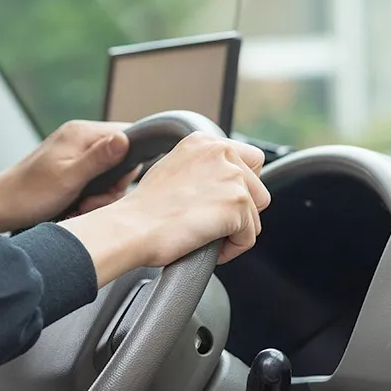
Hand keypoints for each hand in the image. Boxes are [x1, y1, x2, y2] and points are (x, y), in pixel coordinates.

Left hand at [0, 120, 139, 233]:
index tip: (114, 187)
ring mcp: (73, 153)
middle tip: (90, 203)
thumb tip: (126, 139)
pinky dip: (87, 197)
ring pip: (107, 174)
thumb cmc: (28, 195)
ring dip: (98, 197)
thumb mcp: (69, 178)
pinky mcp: (68, 168)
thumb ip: (100, 158)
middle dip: (111, 187)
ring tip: (79, 208)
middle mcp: (78, 138)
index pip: (127, 135)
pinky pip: (92, 181)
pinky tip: (74, 208)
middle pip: (119, 158)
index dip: (128, 165)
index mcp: (80, 132)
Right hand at [60, 133, 269, 286]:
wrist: (131, 228)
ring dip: (235, 231)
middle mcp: (221, 152)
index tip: (219, 203)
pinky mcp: (237, 204)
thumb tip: (216, 184)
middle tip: (212, 223)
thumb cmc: (143, 210)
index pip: (250, 160)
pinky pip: (249, 237)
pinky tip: (208, 248)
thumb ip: (200, 168)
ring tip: (206, 237)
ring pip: (255, 215)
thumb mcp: (171, 170)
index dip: (239, 187)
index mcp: (204, 141)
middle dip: (241, 211)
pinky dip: (232, 249)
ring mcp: (232, 177)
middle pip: (258, 188)